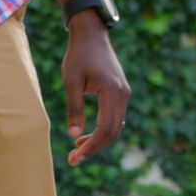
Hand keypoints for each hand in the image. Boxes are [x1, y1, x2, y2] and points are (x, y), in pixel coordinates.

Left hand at [62, 14, 131, 165]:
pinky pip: (114, 118)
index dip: (92, 146)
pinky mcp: (120, 93)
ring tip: (76, 151)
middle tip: (72, 160)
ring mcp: (124, 94)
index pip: (105, 128)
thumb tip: (74, 135)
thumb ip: (74, 108)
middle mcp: (123, 94)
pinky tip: (84, 137)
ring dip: (97, 141)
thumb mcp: (71, 81)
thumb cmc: (78, 55)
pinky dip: (101, 131)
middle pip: (112, 132)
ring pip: (115, 127)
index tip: (76, 157)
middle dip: (94, 148)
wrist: (92, 34)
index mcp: (112, 91)